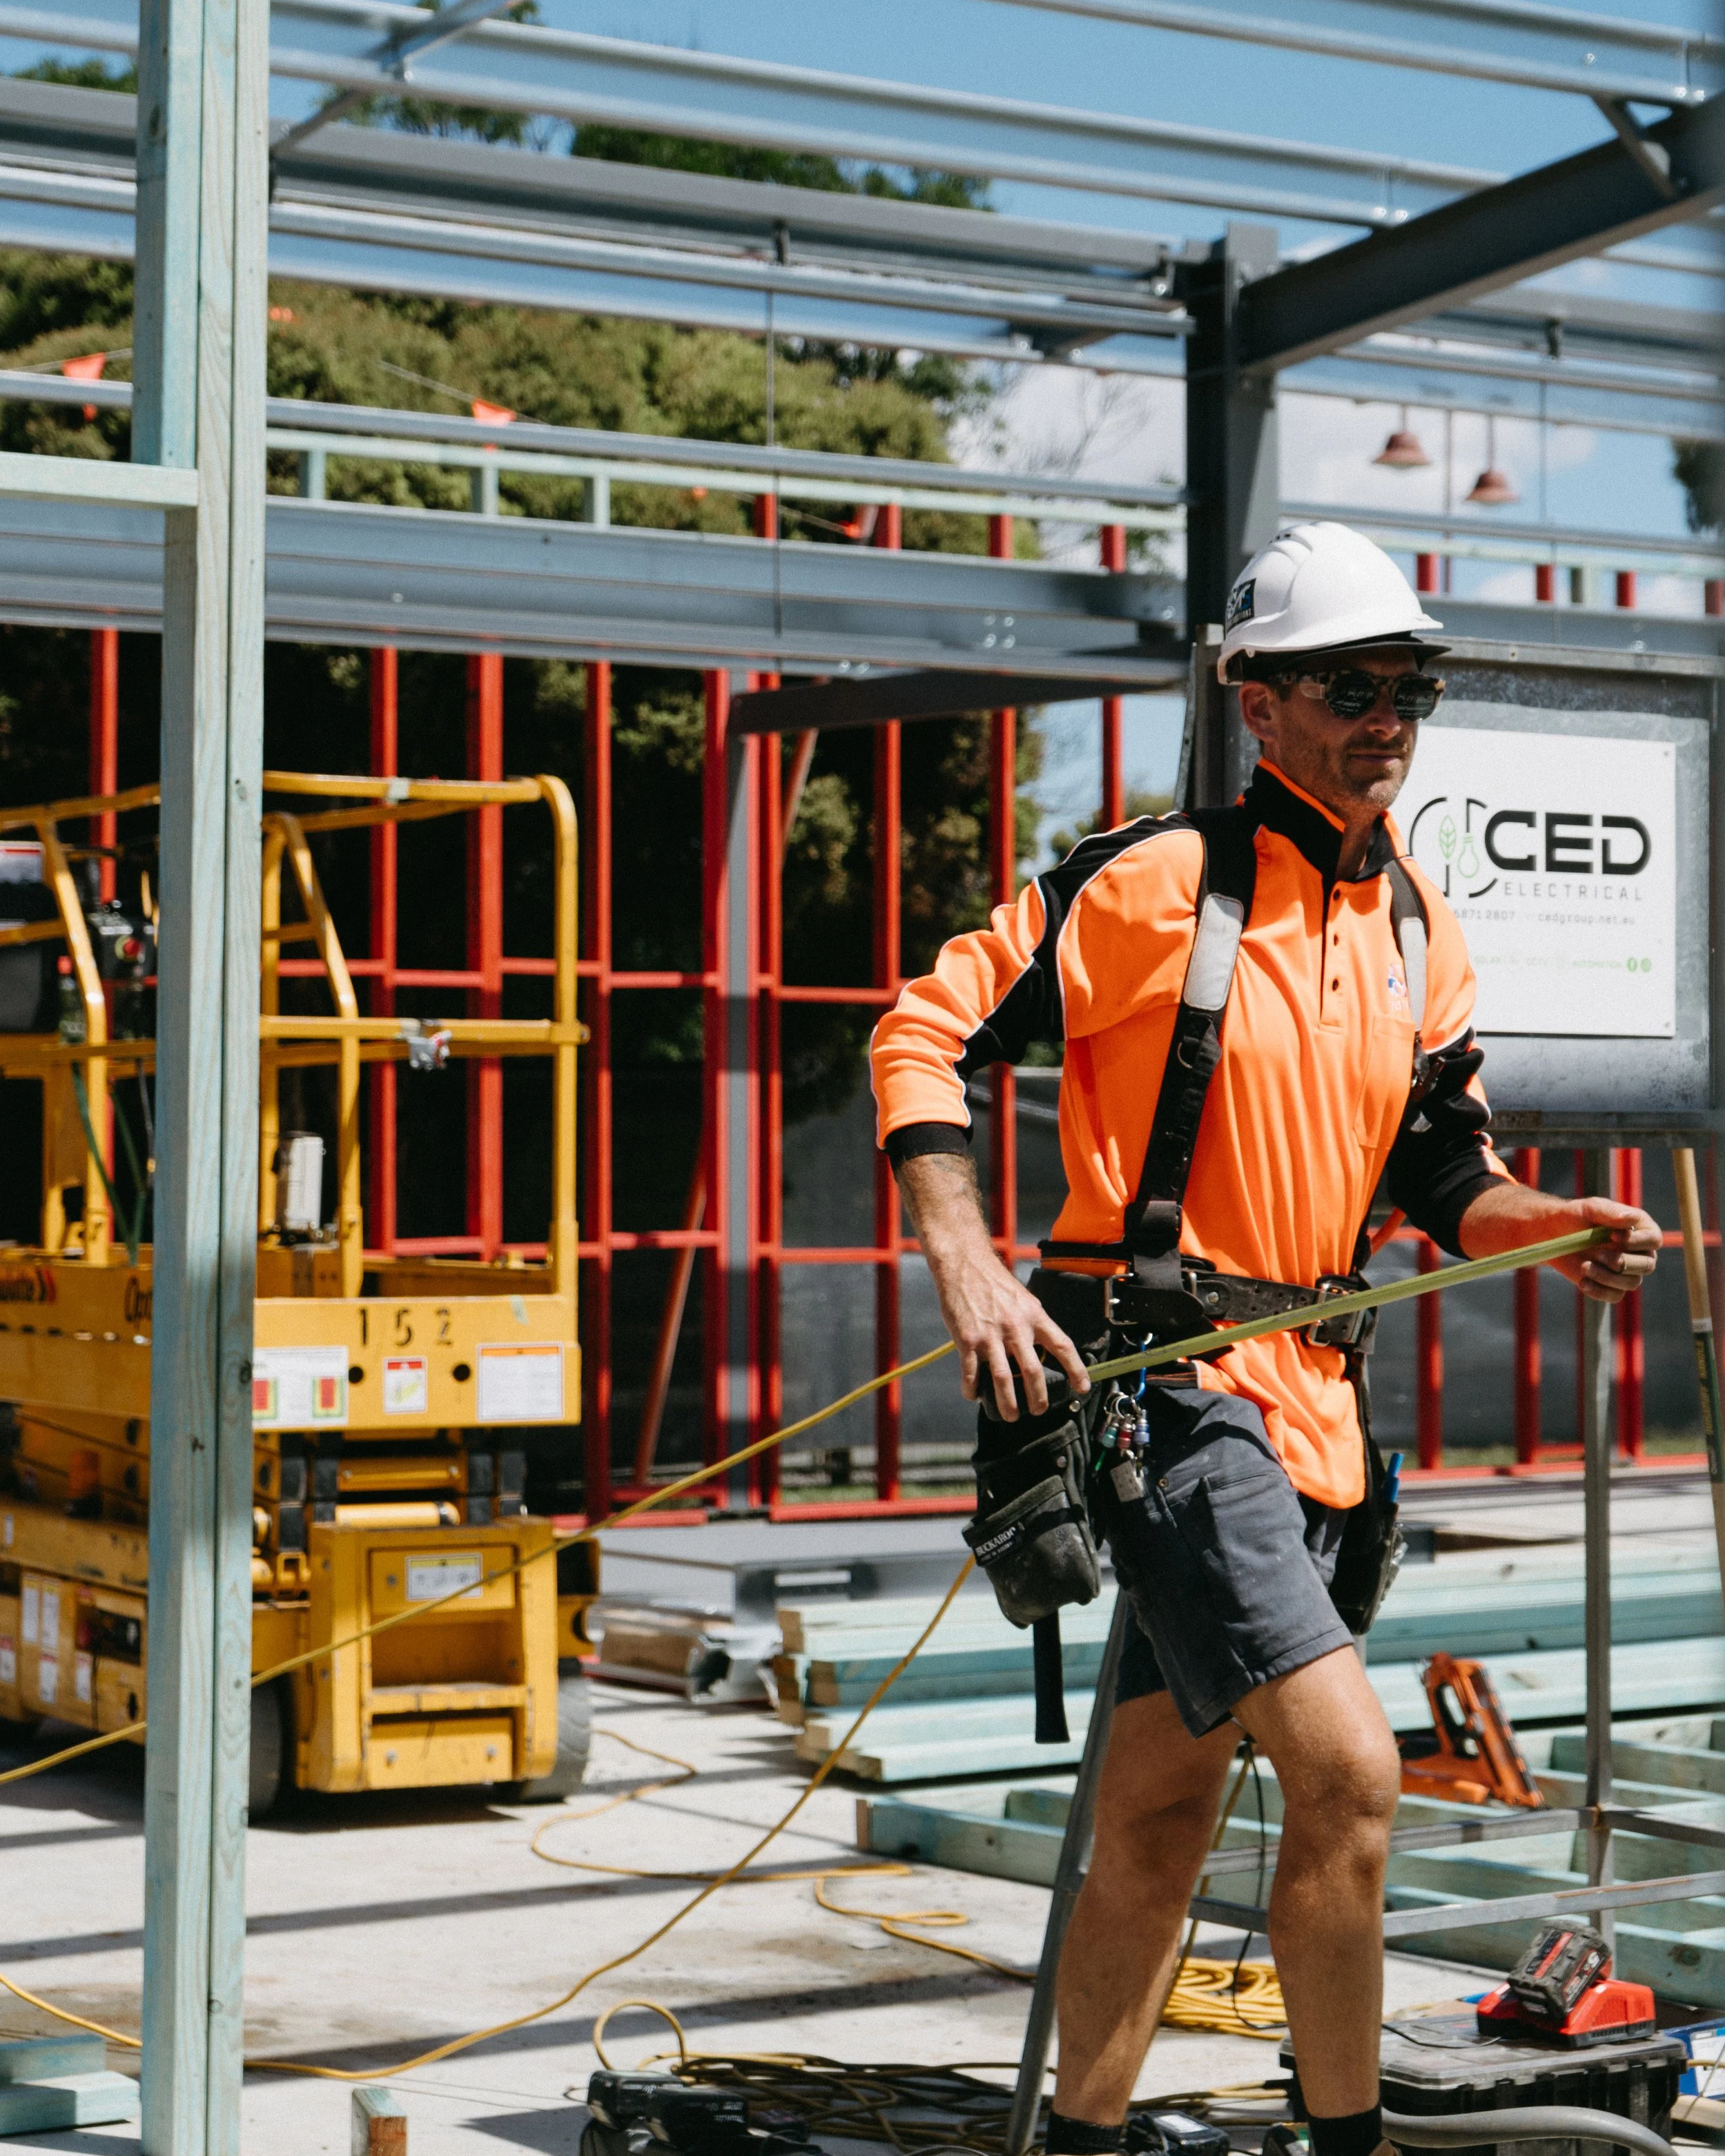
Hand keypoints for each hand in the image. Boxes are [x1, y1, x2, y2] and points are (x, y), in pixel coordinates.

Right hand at [930, 1236, 1089, 1418]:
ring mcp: (990, 1335)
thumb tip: (1041, 1349)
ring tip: (1011, 1415)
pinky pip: (971, 1373)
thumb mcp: (1023, 1299)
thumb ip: (1032, 1323)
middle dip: (1038, 1398)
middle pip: (1033, 1372)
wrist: (964, 1263)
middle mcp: (1015, 1327)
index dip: (1076, 1370)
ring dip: (1008, 1404)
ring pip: (1004, 1380)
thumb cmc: (994, 1281)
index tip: (1083, 1387)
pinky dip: (973, 1390)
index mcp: (1034, 1316)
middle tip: (1039, 1410)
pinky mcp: (967, 1340)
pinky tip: (974, 1395)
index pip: (1062, 1346)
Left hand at [1551, 1196, 1661, 1303]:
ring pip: (1631, 1283)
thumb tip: (1631, 1218)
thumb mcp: (1591, 1209)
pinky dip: (1598, 1291)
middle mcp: (1639, 1252)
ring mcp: (1627, 1271)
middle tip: (1597, 1254)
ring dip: (1607, 1277)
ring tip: (1584, 1266)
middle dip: (1621, 1262)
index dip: (1637, 1241)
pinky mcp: (1611, 1285)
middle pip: (1647, 1265)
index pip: (1653, 1239)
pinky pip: (1615, 1296)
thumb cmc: (1576, 1217)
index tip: (1612, 1236)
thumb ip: (1611, 1213)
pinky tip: (1583, 1282)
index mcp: (1641, 1229)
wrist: (1554, 1234)